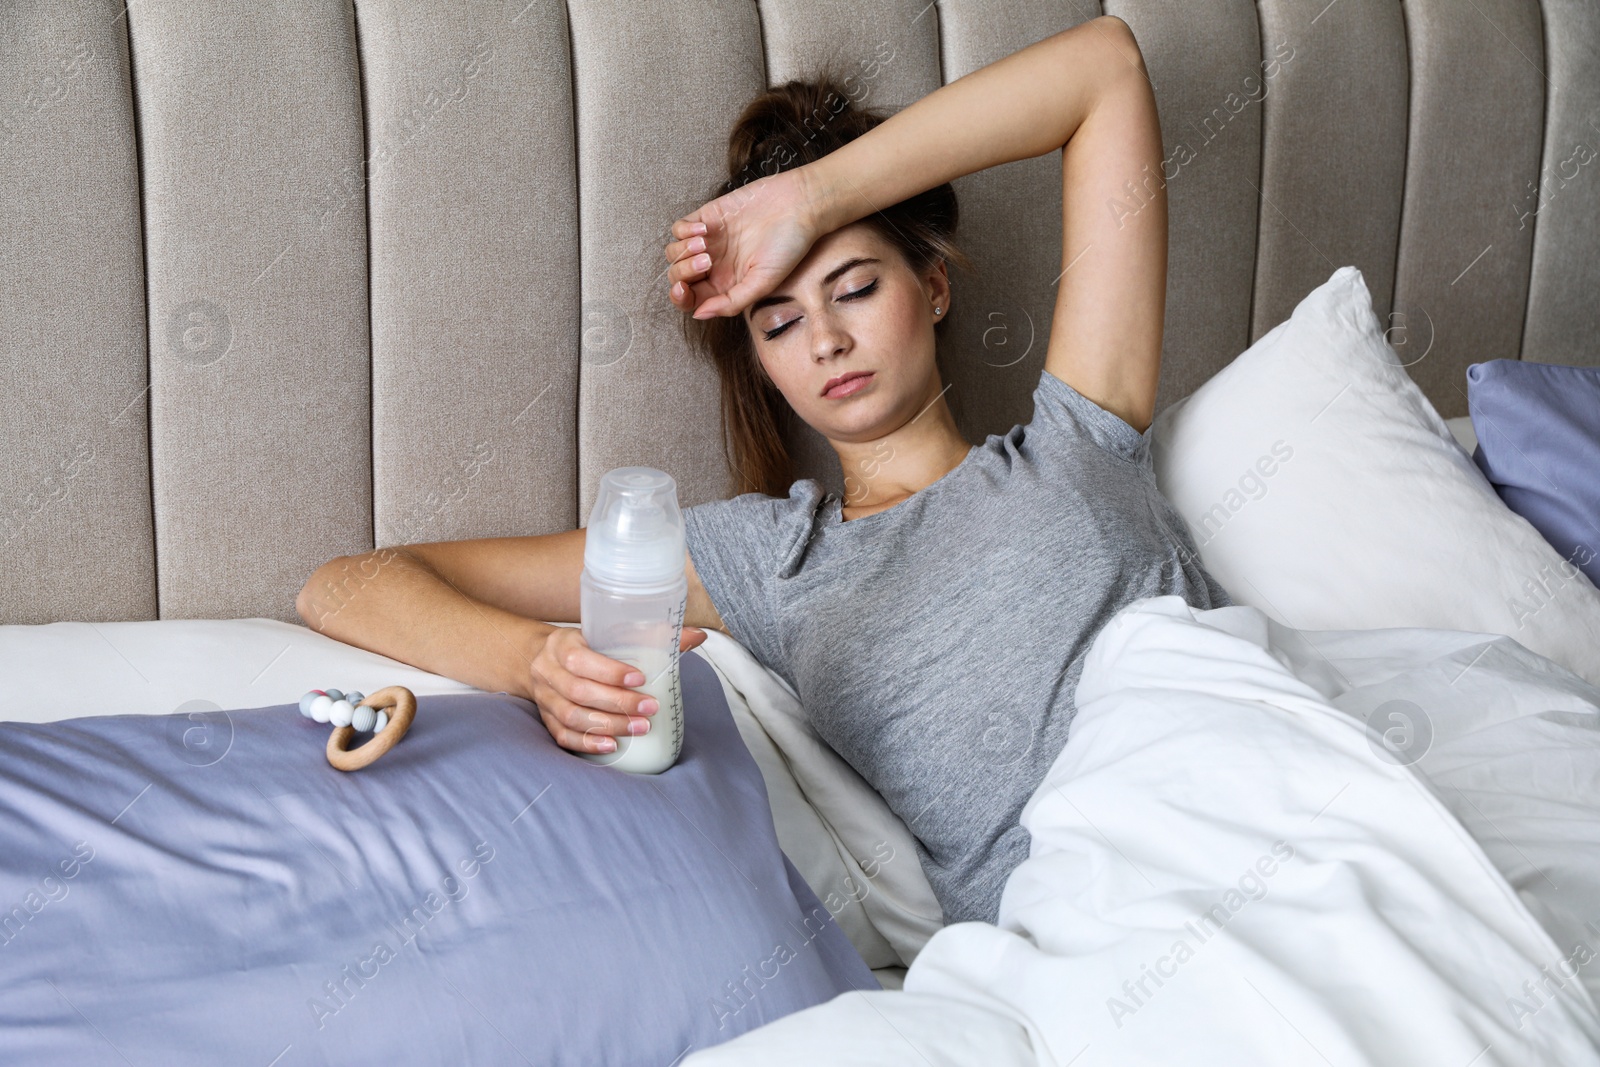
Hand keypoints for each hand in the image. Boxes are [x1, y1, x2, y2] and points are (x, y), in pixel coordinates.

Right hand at [526, 624, 708, 754]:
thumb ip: (651, 635)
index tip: (641, 679)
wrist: (539, 657)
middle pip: (579, 691)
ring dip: (607, 725)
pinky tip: (611, 745)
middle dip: (618, 703)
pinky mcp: (546, 719)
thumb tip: (699, 636)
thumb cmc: (584, 645)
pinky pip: (563, 736)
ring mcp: (544, 698)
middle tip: (650, 709)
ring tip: (639, 729)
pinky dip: (587, 743)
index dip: (610, 672)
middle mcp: (548, 671)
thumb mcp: (607, 632)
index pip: (581, 659)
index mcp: (562, 644)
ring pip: (572, 716)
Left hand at [664, 167, 826, 319]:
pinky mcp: (706, 217)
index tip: (684, 290)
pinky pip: (679, 228)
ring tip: (706, 243)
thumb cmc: (788, 246)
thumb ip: (731, 302)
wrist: (798, 206)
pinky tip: (705, 229)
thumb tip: (699, 314)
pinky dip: (684, 231)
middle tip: (706, 261)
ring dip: (683, 251)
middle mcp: (715, 266)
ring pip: (674, 253)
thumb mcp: (763, 283)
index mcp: (727, 286)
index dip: (681, 298)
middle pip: (679, 277)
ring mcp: (709, 241)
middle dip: (684, 272)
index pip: (692, 299)